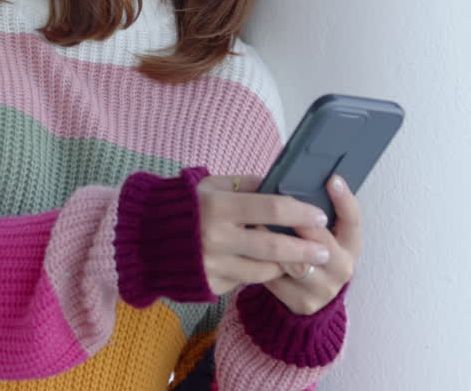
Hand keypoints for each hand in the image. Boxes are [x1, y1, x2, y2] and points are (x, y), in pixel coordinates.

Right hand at [196, 175, 334, 295]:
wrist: (145, 238)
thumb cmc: (185, 206)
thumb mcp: (211, 186)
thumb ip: (246, 185)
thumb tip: (281, 185)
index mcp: (218, 207)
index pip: (272, 208)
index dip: (301, 212)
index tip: (320, 216)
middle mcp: (216, 238)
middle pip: (274, 245)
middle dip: (305, 249)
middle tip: (325, 251)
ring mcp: (213, 265)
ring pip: (264, 270)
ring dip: (285, 265)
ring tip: (296, 258)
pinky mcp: (211, 284)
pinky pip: (245, 281)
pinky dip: (258, 273)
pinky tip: (263, 265)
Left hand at [265, 175, 360, 314]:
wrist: (309, 293)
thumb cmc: (312, 250)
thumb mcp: (322, 232)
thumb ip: (314, 214)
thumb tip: (296, 181)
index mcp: (351, 245)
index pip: (353, 220)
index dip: (344, 200)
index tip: (333, 179)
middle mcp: (343, 267)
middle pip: (323, 244)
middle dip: (301, 225)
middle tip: (279, 206)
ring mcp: (325, 289)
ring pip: (297, 265)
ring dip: (275, 244)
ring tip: (256, 225)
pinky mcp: (303, 303)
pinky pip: (279, 280)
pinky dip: (262, 264)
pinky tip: (249, 251)